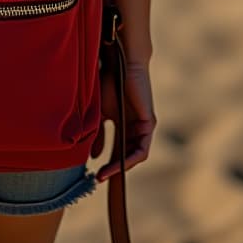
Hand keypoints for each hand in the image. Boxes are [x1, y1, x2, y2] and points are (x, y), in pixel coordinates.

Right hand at [90, 59, 155, 182]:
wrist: (121, 65)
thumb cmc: (109, 83)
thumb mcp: (100, 114)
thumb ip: (98, 135)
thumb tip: (92, 157)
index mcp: (124, 126)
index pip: (118, 151)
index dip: (107, 164)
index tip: (94, 174)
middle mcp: (136, 129)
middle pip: (126, 156)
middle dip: (113, 169)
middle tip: (98, 178)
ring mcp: (144, 127)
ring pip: (135, 155)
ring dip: (121, 166)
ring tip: (105, 173)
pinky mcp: (149, 124)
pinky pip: (143, 149)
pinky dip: (132, 158)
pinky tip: (120, 164)